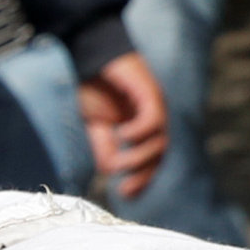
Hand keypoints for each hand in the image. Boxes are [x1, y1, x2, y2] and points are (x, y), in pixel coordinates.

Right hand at [76, 50, 169, 200]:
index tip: (125, 194)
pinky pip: (154, 119)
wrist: (89, 56)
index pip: (152, 159)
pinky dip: (139, 132)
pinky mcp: (150, 92)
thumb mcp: (94, 126)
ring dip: (139, 156)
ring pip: (160, 142)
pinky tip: (121, 134)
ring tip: (118, 158)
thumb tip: (109, 171)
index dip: (143, 179)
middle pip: (161, 155)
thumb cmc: (91, 89)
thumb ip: (104, 147)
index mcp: (141, 128)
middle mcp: (153, 119)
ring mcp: (154, 106)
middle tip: (125, 188)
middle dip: (144, 174)